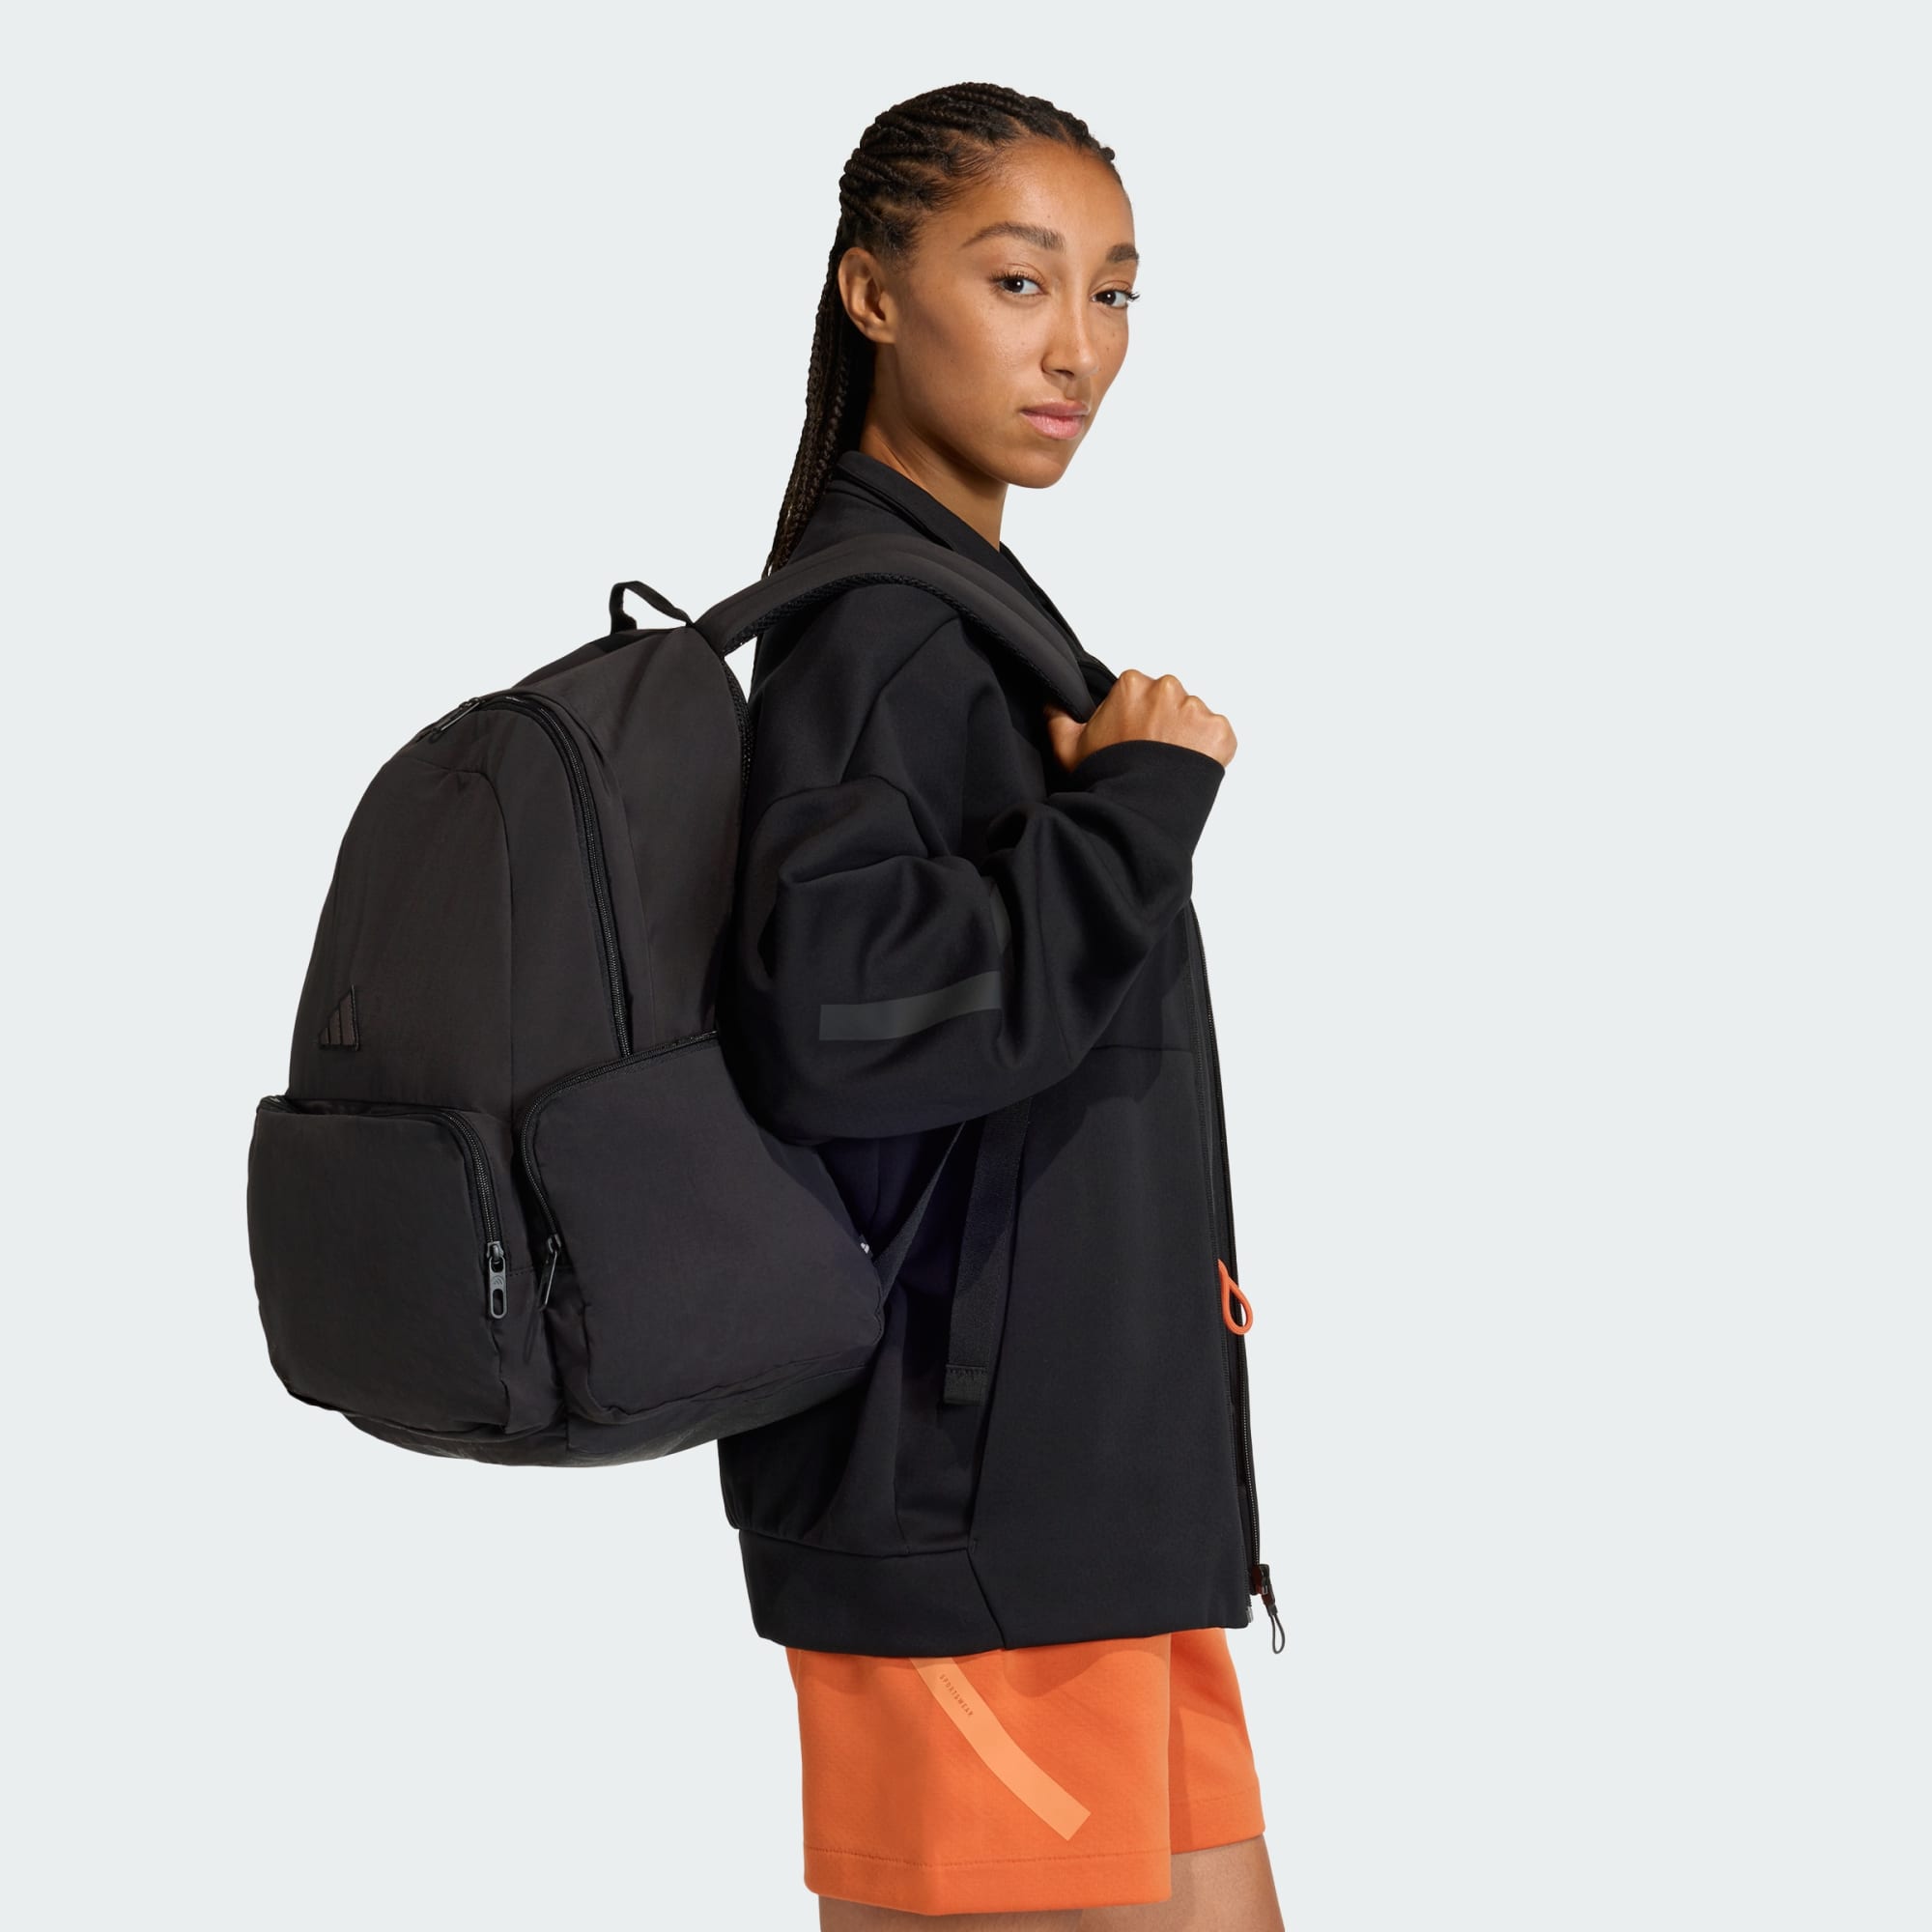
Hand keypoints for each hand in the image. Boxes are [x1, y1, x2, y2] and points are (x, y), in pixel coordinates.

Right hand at [1043, 669, 1237, 771]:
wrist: (1137, 810)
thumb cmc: (1105, 777)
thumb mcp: (1067, 747)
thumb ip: (1057, 717)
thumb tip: (1051, 701)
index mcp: (1132, 685)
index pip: (1139, 693)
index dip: (1134, 717)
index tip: (1130, 739)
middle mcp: (1167, 689)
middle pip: (1168, 702)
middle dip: (1162, 723)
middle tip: (1150, 755)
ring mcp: (1197, 710)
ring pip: (1193, 718)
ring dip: (1185, 737)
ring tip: (1169, 766)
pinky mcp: (1219, 732)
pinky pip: (1217, 736)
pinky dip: (1207, 751)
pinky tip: (1187, 769)